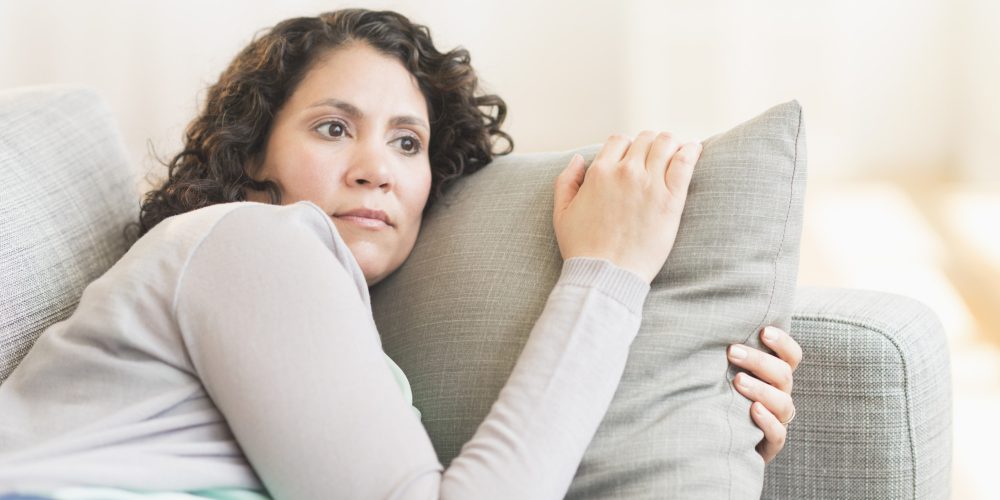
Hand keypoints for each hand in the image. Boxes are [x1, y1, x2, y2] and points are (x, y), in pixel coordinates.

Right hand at [553, 132, 701, 282]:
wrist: (606, 275)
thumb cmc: (582, 249)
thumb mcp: (561, 214)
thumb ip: (566, 181)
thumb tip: (577, 159)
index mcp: (599, 173)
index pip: (619, 140)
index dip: (626, 146)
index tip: (633, 157)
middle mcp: (625, 172)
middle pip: (645, 139)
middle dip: (650, 144)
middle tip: (657, 156)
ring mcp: (650, 184)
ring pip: (666, 143)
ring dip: (671, 144)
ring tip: (676, 152)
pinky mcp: (671, 199)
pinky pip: (685, 162)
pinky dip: (692, 150)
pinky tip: (695, 149)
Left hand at [727, 326, 802, 463]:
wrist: (716, 439)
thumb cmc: (720, 396)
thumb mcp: (725, 372)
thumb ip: (729, 354)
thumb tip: (709, 324)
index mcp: (774, 376)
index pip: (791, 356)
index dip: (783, 343)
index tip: (764, 331)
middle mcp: (780, 395)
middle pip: (783, 375)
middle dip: (759, 361)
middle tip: (732, 351)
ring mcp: (777, 420)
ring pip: (783, 403)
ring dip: (761, 389)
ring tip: (737, 381)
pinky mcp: (770, 444)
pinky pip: (778, 434)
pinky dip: (767, 421)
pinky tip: (753, 410)